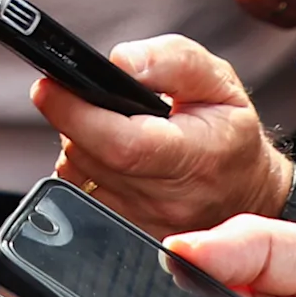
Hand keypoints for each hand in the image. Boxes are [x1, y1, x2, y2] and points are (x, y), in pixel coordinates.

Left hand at [38, 34, 295, 236]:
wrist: (246, 192)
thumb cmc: (229, 132)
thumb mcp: (219, 81)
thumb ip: (172, 61)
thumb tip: (122, 62)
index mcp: (195, 157)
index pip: (123, 145)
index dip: (77, 114)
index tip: (49, 85)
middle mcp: (167, 199)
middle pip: (89, 156)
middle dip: (72, 118)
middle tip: (80, 93)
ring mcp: (144, 223)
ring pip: (78, 175)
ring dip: (77, 142)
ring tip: (106, 124)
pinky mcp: (126, 234)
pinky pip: (80, 196)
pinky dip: (83, 168)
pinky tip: (105, 153)